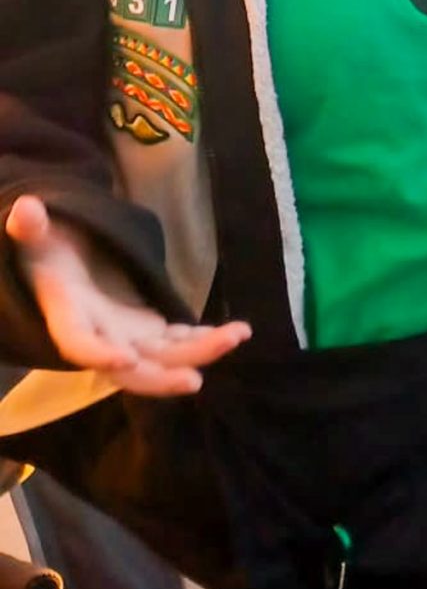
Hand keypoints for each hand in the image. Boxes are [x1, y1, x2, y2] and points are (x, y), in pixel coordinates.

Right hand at [7, 196, 250, 396]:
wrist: (62, 269)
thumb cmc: (47, 251)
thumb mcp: (37, 238)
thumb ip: (32, 228)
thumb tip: (26, 207)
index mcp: (68, 315)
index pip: (78, 343)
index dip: (97, 354)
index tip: (124, 360)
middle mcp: (99, 334)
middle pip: (129, 368)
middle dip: (160, 376)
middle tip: (195, 381)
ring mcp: (126, 335)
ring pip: (162, 356)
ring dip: (199, 352)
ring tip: (239, 335)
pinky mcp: (147, 329)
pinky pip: (177, 341)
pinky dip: (203, 339)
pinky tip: (234, 333)